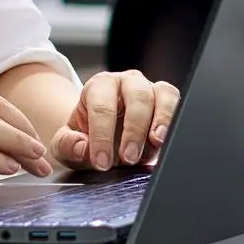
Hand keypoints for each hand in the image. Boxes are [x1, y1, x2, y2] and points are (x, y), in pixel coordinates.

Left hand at [51, 70, 181, 170]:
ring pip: (162, 95)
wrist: (104, 134)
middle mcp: (126, 82)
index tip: (101, 161)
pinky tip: (166, 140)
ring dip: (161, 120)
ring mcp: (149, 88)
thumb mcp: (66, 143)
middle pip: (136, 97)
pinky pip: (177, 102)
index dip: (101, 135)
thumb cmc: (86, 136)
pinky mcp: (167, 100)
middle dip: (133, 129)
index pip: (101, 106)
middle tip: (128, 158)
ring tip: (156, 142)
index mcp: (99, 86)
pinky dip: (174, 120)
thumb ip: (68, 145)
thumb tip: (82, 147)